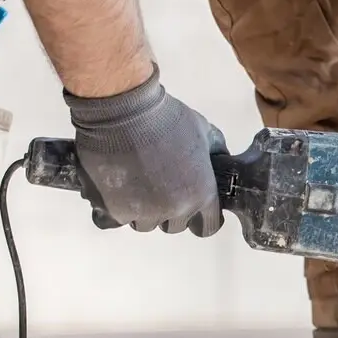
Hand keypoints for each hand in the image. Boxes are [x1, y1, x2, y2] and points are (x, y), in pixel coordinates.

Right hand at [64, 64, 223, 236]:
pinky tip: (115, 188)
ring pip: (145, 224)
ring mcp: (145, 213)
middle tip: (158, 185)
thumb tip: (222, 163)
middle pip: (175, 225)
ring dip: (141, 210)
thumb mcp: (205, 131)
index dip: (200, 217)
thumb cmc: (166, 118)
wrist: (124, 111)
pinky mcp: (116, 212)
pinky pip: (118, 220)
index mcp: (202, 194)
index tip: (192, 208)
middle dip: (168, 210)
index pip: (208, 226)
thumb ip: (216, 153)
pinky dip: (116, 207)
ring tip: (135, 182)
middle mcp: (176, 209)